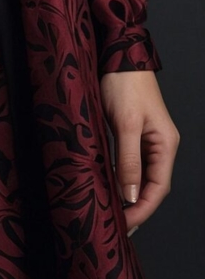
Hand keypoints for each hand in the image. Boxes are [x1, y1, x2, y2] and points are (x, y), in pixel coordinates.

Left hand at [99, 70, 179, 235]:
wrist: (118, 55)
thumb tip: (131, 195)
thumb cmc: (125, 84)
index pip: (158, 187)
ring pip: (141, 175)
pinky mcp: (133, 132)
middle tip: (116, 224)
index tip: (125, 223)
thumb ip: (130, 160)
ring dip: (129, 194)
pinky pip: (131, 162)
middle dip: (136, 207)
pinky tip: (111, 186)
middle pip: (152, 185)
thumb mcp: (126, 123)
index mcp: (166, 144)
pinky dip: (123, 177)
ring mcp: (148, 139)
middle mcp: (161, 144)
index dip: (142, 209)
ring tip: (113, 211)